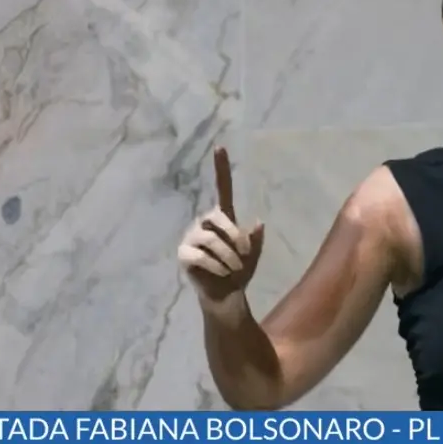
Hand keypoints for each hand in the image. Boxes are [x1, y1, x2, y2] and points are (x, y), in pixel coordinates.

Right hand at [177, 147, 265, 309]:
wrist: (227, 296)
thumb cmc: (240, 273)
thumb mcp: (254, 257)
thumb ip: (256, 242)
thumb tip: (258, 223)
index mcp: (223, 219)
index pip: (222, 189)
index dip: (221, 169)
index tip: (220, 146)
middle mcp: (205, 224)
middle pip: (218, 218)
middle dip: (235, 237)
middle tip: (244, 255)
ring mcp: (192, 238)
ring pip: (211, 238)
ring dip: (229, 256)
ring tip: (234, 268)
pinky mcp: (184, 254)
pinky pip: (202, 255)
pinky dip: (217, 265)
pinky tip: (222, 272)